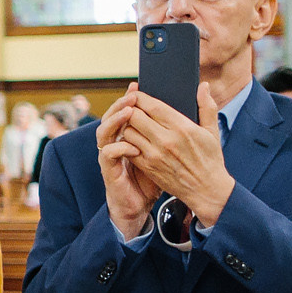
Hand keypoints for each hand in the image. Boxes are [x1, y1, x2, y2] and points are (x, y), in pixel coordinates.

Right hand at [95, 86, 161, 239]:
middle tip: (133, 95)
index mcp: (130, 136)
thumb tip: (186, 114)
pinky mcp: (109, 170)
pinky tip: (132, 145)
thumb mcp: (170, 152)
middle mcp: (117, 142)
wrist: (141, 206)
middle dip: (121, 104)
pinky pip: (109, 154)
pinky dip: (119, 148)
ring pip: (104, 132)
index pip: (126, 111)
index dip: (130, 98)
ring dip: (114, 120)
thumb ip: (175, 131)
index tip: (138, 86)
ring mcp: (111, 156)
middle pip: (112, 116)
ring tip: (128, 112)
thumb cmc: (157, 178)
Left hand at [110, 85, 235, 226]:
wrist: (206, 191)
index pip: (151, 105)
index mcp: (182, 128)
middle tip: (131, 107)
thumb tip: (203, 86)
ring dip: (127, 125)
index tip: (137, 93)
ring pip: (128, 131)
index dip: (139, 96)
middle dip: (130, 108)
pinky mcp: (147, 166)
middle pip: (134, 116)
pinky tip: (133, 138)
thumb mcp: (212, 132)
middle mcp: (166, 140)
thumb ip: (207, 107)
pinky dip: (127, 141)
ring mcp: (154, 154)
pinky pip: (128, 148)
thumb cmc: (210, 159)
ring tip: (131, 122)